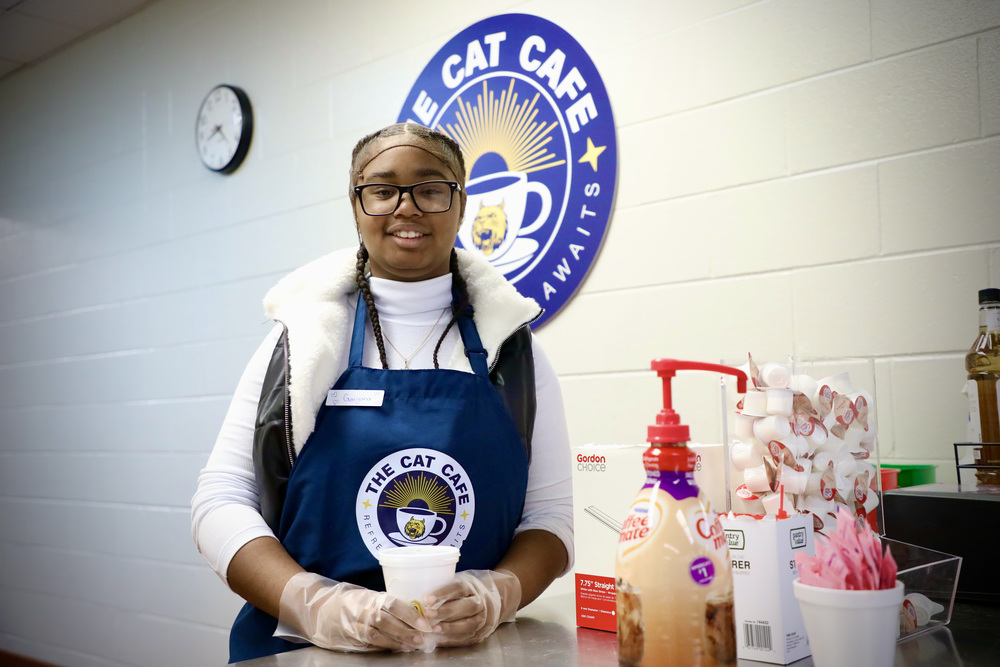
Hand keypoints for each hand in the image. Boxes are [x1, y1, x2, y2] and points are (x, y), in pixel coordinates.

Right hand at [277, 572, 430, 651]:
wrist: (317, 608)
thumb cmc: (348, 600)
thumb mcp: (366, 596)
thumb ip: (386, 604)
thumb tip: (413, 612)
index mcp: (369, 597)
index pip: (393, 604)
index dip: (410, 614)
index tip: (425, 622)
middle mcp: (361, 611)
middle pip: (387, 622)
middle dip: (406, 631)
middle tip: (423, 638)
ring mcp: (353, 627)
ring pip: (377, 636)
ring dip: (396, 642)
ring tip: (411, 646)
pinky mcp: (348, 640)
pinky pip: (367, 645)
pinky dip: (382, 648)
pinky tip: (394, 649)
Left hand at [422, 569, 521, 646]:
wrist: (497, 598)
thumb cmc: (470, 590)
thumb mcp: (461, 581)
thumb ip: (445, 588)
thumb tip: (417, 593)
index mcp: (473, 587)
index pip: (458, 588)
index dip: (443, 593)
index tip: (427, 599)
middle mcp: (481, 603)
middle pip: (465, 607)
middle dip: (445, 612)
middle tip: (428, 614)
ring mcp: (483, 619)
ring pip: (468, 625)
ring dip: (449, 628)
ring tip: (433, 630)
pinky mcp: (482, 633)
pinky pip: (467, 638)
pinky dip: (452, 640)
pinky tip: (439, 641)